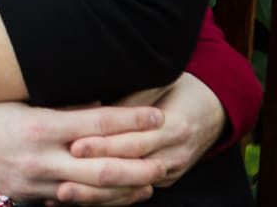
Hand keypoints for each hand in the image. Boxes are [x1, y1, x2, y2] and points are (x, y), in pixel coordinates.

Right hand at [0, 101, 167, 204]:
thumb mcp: (11, 98)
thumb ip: (53, 104)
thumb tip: (92, 103)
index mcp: (39, 125)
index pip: (97, 121)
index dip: (131, 119)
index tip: (157, 114)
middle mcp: (40, 157)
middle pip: (103, 165)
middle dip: (139, 165)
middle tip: (168, 159)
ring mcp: (33, 181)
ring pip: (89, 191)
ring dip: (123, 190)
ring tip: (150, 184)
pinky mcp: (22, 195)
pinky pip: (65, 200)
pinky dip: (92, 199)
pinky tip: (110, 198)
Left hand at [70, 73, 227, 187]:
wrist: (214, 111)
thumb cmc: (182, 89)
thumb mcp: (163, 82)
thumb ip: (132, 97)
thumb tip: (94, 102)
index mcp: (175, 127)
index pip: (133, 141)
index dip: (103, 144)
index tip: (74, 144)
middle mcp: (175, 154)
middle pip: (130, 168)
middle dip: (94, 174)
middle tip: (62, 176)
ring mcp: (171, 172)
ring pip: (131, 187)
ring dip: (96, 194)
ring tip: (62, 193)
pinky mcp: (165, 181)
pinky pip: (134, 191)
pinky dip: (107, 196)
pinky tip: (77, 197)